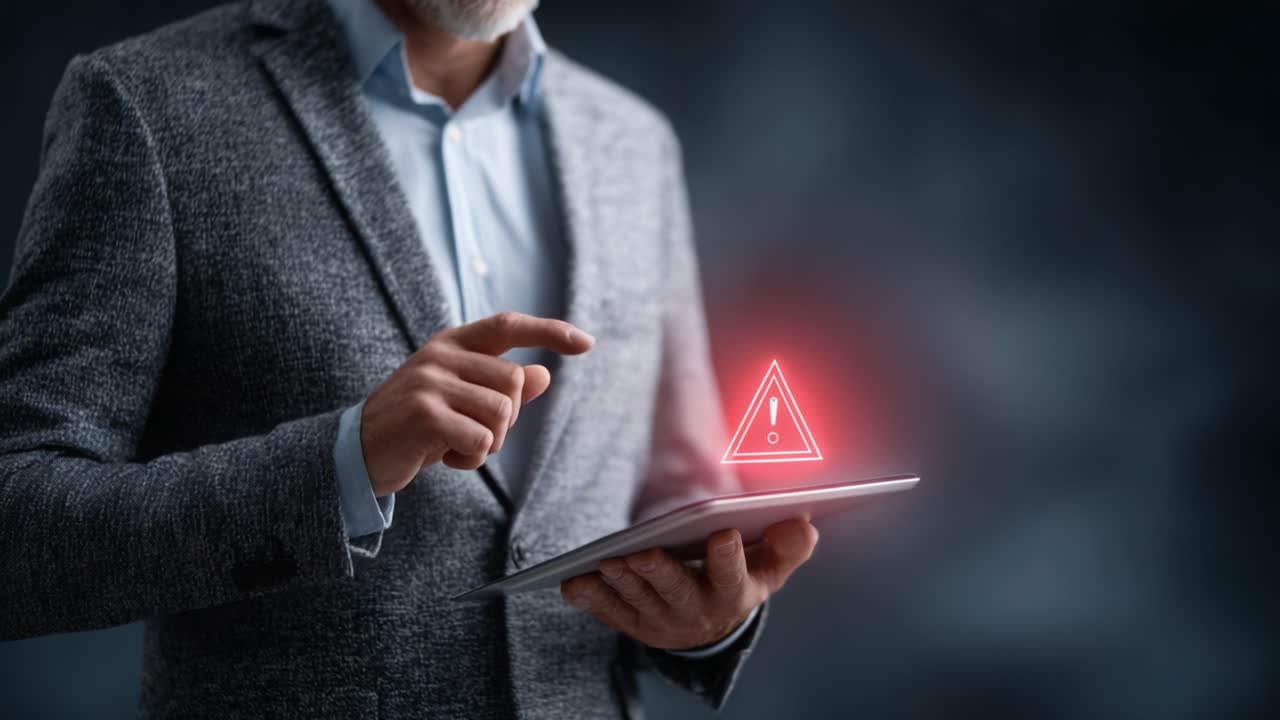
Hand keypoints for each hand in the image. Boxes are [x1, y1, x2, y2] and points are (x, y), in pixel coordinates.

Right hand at [361, 311, 593, 495]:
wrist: (357, 453)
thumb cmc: (416, 426)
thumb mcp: (460, 401)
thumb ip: (500, 387)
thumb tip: (544, 374)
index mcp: (451, 344)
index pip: (508, 325)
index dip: (550, 331)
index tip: (587, 342)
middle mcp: (440, 355)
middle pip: (514, 382)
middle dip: (507, 419)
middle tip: (474, 433)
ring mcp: (430, 382)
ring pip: (502, 413)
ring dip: (489, 442)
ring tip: (455, 445)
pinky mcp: (424, 414)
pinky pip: (481, 440)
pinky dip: (472, 459)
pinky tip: (444, 457)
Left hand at [560, 518, 818, 650]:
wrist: (711, 625)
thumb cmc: (743, 578)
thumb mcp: (772, 566)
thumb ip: (790, 545)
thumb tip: (802, 521)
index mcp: (734, 593)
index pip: (734, 575)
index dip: (728, 556)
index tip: (724, 532)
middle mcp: (696, 611)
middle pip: (676, 592)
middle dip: (660, 573)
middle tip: (643, 553)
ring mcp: (659, 620)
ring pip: (638, 601)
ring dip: (622, 582)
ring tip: (608, 559)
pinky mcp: (630, 622)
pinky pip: (607, 611)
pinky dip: (590, 599)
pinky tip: (574, 583)